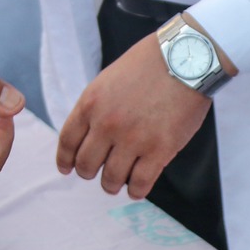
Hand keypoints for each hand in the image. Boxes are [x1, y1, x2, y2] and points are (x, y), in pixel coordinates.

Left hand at [55, 33, 210, 196]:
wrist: (184, 59)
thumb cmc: (147, 65)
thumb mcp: (108, 80)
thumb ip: (95, 107)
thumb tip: (88, 136)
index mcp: (90, 103)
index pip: (68, 142)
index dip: (65, 160)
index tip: (67, 169)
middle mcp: (107, 124)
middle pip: (86, 165)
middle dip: (89, 173)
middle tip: (97, 174)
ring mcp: (133, 139)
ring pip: (112, 179)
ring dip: (112, 184)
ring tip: (117, 183)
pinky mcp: (160, 150)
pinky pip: (140, 183)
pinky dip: (136, 190)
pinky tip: (137, 188)